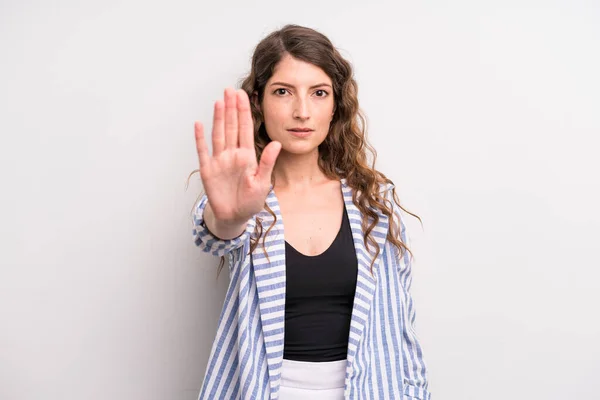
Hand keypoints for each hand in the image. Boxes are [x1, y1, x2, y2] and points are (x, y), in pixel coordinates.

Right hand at [194, 88, 281, 224]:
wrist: (235, 217)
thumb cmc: (250, 201)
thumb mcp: (262, 182)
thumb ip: (267, 162)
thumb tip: (276, 144)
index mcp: (247, 156)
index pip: (245, 129)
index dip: (244, 112)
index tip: (243, 95)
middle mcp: (232, 154)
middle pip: (231, 127)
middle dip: (231, 108)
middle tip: (230, 89)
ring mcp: (219, 161)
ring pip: (218, 134)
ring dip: (218, 118)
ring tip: (219, 101)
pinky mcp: (208, 170)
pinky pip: (203, 151)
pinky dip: (200, 138)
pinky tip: (199, 124)